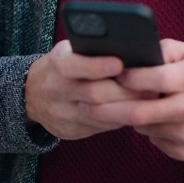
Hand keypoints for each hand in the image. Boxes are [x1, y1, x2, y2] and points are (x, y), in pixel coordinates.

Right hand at [25, 40, 143, 140]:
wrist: (32, 93)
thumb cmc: (64, 66)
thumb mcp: (70, 51)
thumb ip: (92, 51)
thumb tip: (132, 53)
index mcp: (56, 64)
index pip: (74, 65)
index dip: (97, 66)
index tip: (120, 63)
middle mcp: (55, 90)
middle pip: (94, 94)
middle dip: (125, 91)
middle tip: (151, 86)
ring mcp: (61, 114)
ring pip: (100, 115)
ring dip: (127, 107)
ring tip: (149, 98)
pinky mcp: (69, 131)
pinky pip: (99, 128)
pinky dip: (119, 119)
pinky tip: (134, 111)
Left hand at [88, 39, 183, 162]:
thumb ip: (167, 49)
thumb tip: (138, 51)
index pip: (156, 78)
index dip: (130, 77)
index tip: (112, 74)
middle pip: (141, 111)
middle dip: (108, 109)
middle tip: (86, 104)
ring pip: (143, 127)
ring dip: (126, 118)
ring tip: (116, 108)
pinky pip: (154, 141)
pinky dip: (146, 131)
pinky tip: (147, 120)